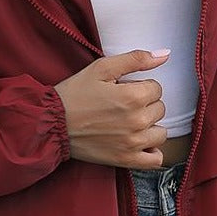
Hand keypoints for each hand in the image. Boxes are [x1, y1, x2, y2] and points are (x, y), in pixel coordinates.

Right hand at [54, 49, 170, 168]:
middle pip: (160, 109)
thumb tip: (165, 55)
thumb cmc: (75, 93)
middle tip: (121, 105)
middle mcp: (137, 121)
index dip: (140, 86)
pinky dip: (152, 151)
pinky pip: (155, 159)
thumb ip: (136, 59)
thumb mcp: (102, 68)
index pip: (157, 88)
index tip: (123, 90)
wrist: (52, 123)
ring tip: (129, 123)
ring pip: (161, 133)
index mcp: (133, 96)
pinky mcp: (126, 160)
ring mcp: (133, 143)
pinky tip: (139, 142)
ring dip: (149, 126)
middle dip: (144, 104)